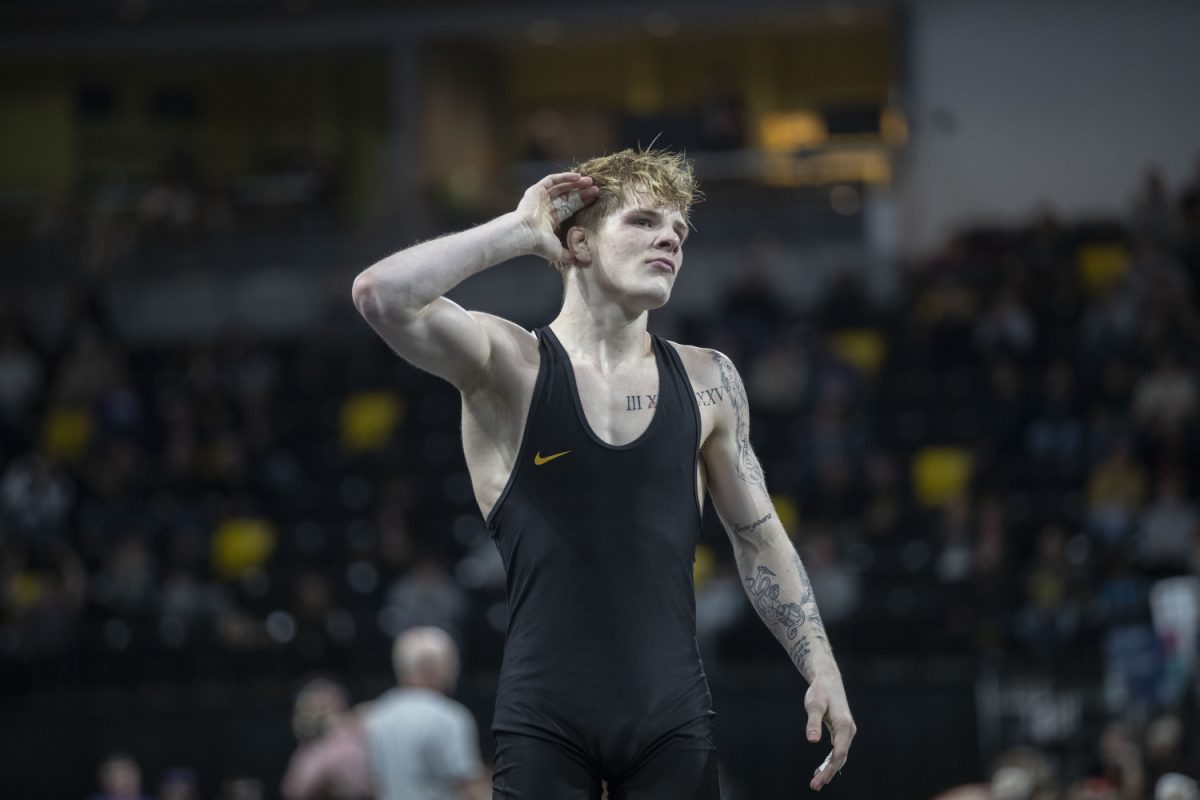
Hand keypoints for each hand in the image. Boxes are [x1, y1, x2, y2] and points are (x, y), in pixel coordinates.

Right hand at [515, 172, 598, 262]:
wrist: (525, 234)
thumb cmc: (539, 244)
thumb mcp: (558, 252)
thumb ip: (571, 255)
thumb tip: (584, 262)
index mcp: (552, 218)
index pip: (571, 207)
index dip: (583, 202)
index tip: (595, 198)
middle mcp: (547, 207)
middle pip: (568, 196)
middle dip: (582, 192)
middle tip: (595, 189)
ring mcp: (541, 197)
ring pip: (562, 186)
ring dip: (576, 183)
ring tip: (589, 181)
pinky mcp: (537, 190)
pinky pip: (553, 180)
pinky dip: (565, 177)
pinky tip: (578, 177)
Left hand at [805, 671, 855, 791]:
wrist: (828, 680)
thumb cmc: (820, 691)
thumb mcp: (814, 705)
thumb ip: (813, 723)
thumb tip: (812, 741)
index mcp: (844, 726)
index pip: (839, 753)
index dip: (830, 768)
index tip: (820, 780)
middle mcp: (849, 730)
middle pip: (840, 757)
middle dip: (828, 773)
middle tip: (815, 786)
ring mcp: (847, 731)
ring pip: (840, 755)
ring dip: (829, 769)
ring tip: (817, 782)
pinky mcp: (842, 731)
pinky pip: (838, 750)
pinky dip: (830, 760)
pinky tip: (822, 768)